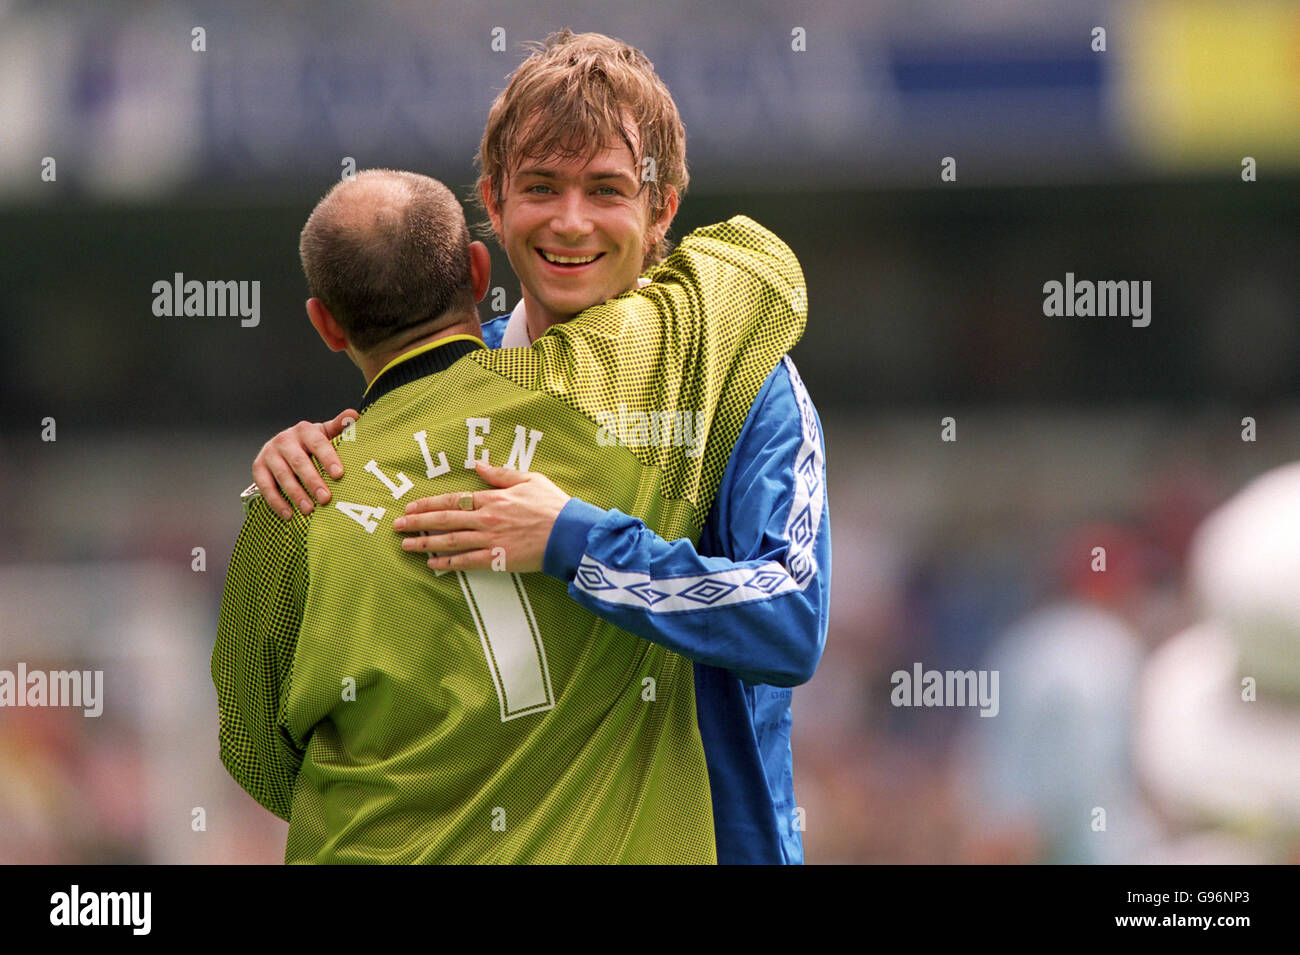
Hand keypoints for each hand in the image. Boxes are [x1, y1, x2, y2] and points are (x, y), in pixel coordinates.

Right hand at [251, 408, 358, 517]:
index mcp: (305, 430)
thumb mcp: (325, 433)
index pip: (318, 443)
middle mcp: (285, 440)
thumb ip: (339, 426)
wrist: (283, 446)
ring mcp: (270, 454)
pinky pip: (266, 487)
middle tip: (326, 498)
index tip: (339, 474)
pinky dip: (277, 502)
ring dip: (296, 494)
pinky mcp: (258, 468)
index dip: (328, 458)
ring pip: (283, 475)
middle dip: (313, 481)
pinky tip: (289, 514)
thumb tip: (354, 414)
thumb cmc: (311, 443)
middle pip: (299, 462)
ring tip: (309, 509)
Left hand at [394, 461, 570, 572]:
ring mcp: (490, 540)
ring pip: (450, 541)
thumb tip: (478, 464)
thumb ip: (500, 473)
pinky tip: (432, 564)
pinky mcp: (497, 559)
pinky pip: (467, 562)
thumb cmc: (553, 505)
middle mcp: (485, 518)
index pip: (452, 500)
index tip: (411, 506)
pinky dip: (448, 563)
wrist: (569, 533)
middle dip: (418, 522)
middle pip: (444, 520)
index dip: (429, 504)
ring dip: (425, 543)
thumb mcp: (529, 479)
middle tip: (398, 526)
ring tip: (406, 545)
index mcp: (492, 498)